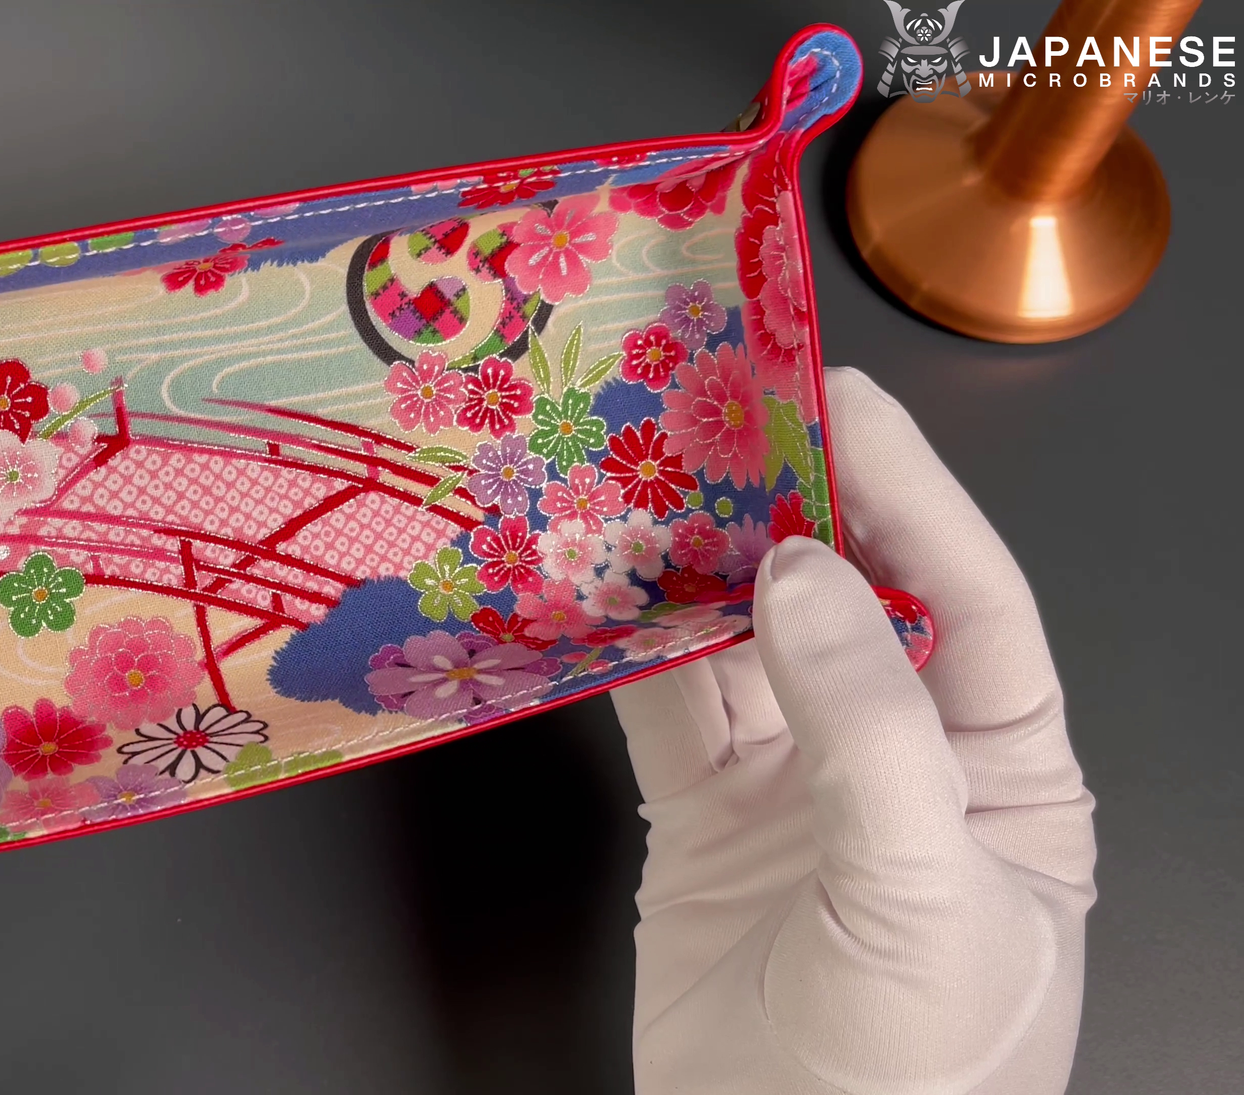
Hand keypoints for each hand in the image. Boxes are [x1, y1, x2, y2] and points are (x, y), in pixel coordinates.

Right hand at [612, 368, 1095, 1093]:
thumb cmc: (922, 1079)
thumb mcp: (927, 892)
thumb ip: (869, 727)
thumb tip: (804, 576)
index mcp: (1005, 773)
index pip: (966, 600)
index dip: (906, 494)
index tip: (838, 406)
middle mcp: (897, 761)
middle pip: (842, 601)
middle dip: (784, 510)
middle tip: (720, 417)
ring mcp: (791, 789)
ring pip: (736, 646)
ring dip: (688, 570)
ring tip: (640, 482)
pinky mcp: (696, 821)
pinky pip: (657, 714)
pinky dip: (619, 652)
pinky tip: (590, 591)